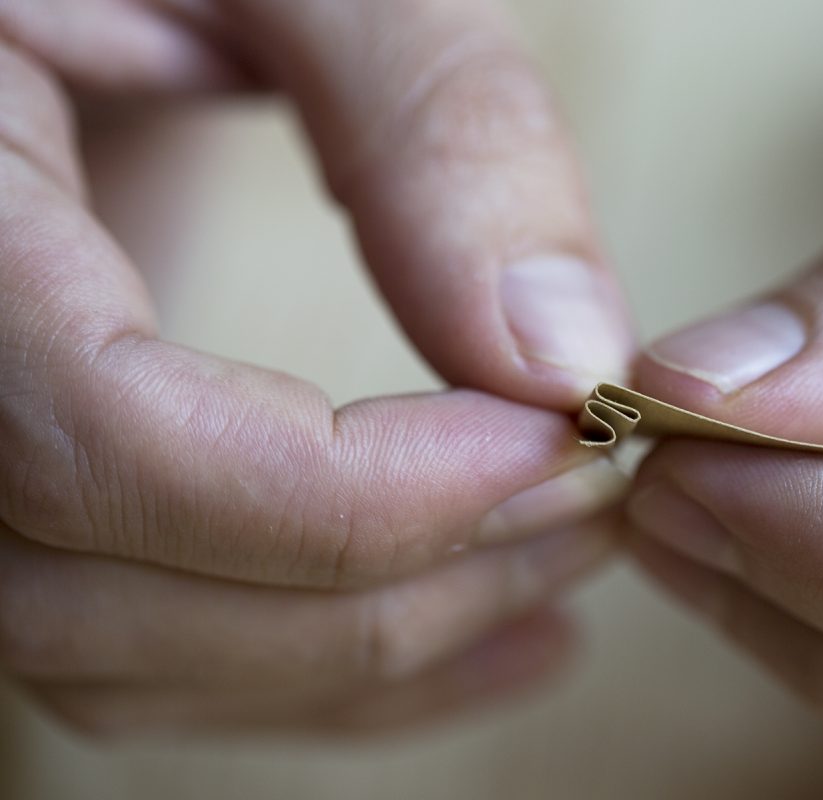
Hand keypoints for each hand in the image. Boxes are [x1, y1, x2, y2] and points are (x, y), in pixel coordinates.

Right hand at [0, 0, 632, 736]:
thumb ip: (430, 125)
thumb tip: (564, 356)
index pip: (102, 437)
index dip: (346, 491)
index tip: (555, 445)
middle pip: (114, 594)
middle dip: (391, 584)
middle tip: (592, 504)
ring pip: (126, 659)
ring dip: (373, 648)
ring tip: (562, 562)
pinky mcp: (32, 483)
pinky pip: (143, 652)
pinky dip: (326, 675)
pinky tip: (488, 635)